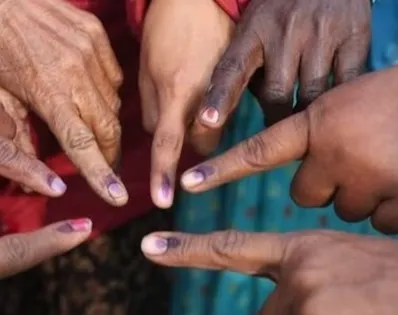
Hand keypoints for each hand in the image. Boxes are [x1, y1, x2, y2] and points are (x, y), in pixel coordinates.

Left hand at [0, 0, 126, 204]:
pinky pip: (115, 78)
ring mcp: (91, 52)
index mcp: (49, 93)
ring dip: (107, 125)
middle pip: (108, 129)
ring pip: (114, 105)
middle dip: (110, 154)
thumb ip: (16, 138)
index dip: (101, 174)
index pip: (83, 144)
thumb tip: (31, 176)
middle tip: (106, 167)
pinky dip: (107, 95)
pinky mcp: (98, 36)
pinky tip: (89, 95)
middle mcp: (77, 74)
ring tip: (92, 130)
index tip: (117, 196)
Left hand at [139, 0, 233, 207]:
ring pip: (223, 127)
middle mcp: (208, 94)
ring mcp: (233, 86)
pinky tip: (219, 86)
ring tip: (201, 90)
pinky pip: (240, 107)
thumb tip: (159, 140)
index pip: (167, 143)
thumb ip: (152, 109)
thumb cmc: (164, 28)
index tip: (162, 202)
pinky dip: (228, 106)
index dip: (163, 174)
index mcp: (176, 90)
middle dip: (195, 139)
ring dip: (212, 122)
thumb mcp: (146, 68)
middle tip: (186, 112)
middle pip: (205, 144)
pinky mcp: (251, 77)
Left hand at [142, 229, 397, 314]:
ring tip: (350, 304)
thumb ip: (302, 280)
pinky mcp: (316, 314)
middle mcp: (300, 273)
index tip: (149, 247)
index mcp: (304, 251)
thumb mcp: (346, 266)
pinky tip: (349, 309)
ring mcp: (309, 299)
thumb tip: (278, 301)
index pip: (231, 249)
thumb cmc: (394, 279)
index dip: (187, 250)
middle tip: (337, 303)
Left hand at [180, 65, 397, 233]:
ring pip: (345, 208)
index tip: (188, 182)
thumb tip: (305, 171)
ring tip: (391, 160)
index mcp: (322, 120)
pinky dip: (391, 206)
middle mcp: (339, 153)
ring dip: (363, 192)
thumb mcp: (353, 99)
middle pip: (305, 194)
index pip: (260, 149)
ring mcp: (370, 181)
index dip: (222, 167)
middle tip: (358, 156)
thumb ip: (320, 131)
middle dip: (325, 183)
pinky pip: (379, 219)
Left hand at [198, 0, 370, 128]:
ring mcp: (321, 34)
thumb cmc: (282, 9)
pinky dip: (340, 100)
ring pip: (311, 95)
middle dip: (275, 120)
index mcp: (253, 31)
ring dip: (307, 116)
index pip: (231, 69)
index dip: (219, 98)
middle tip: (278, 136)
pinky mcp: (353, 37)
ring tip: (308, 125)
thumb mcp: (255, 27)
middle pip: (275, 94)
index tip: (208, 122)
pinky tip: (337, 106)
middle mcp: (285, 32)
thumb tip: (243, 110)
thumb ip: (249, 64)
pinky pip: (346, 83)